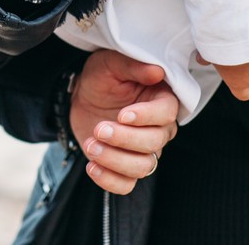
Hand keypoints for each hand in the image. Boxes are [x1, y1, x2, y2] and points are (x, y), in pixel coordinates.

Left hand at [70, 50, 178, 194]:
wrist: (82, 94)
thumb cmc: (102, 76)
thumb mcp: (111, 63)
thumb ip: (133, 67)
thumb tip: (157, 71)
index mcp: (161, 100)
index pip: (166, 114)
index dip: (146, 117)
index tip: (122, 115)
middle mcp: (158, 128)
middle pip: (154, 143)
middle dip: (124, 139)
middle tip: (99, 129)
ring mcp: (143, 150)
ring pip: (143, 167)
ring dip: (115, 160)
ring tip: (91, 145)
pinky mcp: (124, 165)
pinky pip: (126, 185)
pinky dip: (109, 181)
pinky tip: (91, 166)